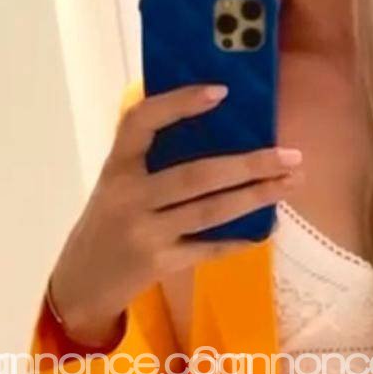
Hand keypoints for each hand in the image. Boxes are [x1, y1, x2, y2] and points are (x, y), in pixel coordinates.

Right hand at [49, 82, 302, 342]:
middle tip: (291, 156)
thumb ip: (150, 159)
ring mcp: (144, 232)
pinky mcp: (158, 263)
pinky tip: (266, 228)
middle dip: (249, 165)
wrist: (81, 282)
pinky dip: (239, 238)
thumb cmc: (108, 222)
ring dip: (255, 197)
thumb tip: (219, 128)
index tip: (222, 91)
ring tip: (290, 183)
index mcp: (116, 166)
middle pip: (196, 175)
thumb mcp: (116, 184)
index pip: (141, 122)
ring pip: (209, 211)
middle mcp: (129, 196)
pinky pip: (208, 248)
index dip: (179, 103)